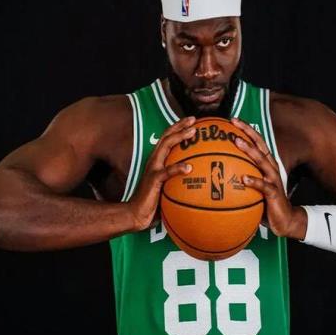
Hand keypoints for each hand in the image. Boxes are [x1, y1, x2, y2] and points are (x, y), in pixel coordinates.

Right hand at [127, 116, 195, 231]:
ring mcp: (153, 169)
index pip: (167, 139)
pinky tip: (189, 167)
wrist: (136, 214)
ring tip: (193, 132)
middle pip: (167, 137)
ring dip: (180, 137)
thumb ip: (179, 180)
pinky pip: (167, 172)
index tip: (192, 121)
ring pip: (166, 147)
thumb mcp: (168, 188)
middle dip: (180, 126)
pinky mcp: (154, 180)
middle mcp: (154, 161)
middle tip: (193, 119)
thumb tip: (198, 179)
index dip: (178, 128)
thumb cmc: (154, 203)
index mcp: (158, 161)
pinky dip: (178, 168)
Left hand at [230, 117, 306, 239]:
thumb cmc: (265, 202)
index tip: (233, 119)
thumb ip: (241, 177)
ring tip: (237, 142)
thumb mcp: (253, 187)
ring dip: (249, 150)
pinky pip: (263, 186)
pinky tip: (244, 178)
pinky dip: (254, 181)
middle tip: (234, 123)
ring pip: (261, 161)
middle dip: (247, 132)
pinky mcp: (274, 193)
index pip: (257, 142)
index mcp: (266, 164)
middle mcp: (271, 168)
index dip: (247, 130)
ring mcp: (273, 179)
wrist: (285, 220)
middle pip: (260, 145)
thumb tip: (219, 171)